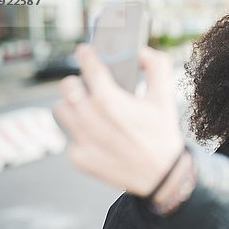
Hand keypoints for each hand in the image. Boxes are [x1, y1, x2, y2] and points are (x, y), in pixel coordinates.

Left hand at [54, 45, 183, 195]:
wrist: (161, 176)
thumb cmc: (162, 135)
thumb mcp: (165, 98)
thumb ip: (157, 66)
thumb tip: (141, 52)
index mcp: (110, 100)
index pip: (89, 66)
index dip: (86, 55)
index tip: (85, 52)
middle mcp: (91, 118)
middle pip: (67, 87)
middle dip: (77, 83)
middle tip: (88, 87)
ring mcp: (82, 139)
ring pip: (63, 111)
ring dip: (75, 107)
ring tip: (91, 111)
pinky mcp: (79, 158)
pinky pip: (70, 137)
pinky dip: (82, 135)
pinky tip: (99, 137)